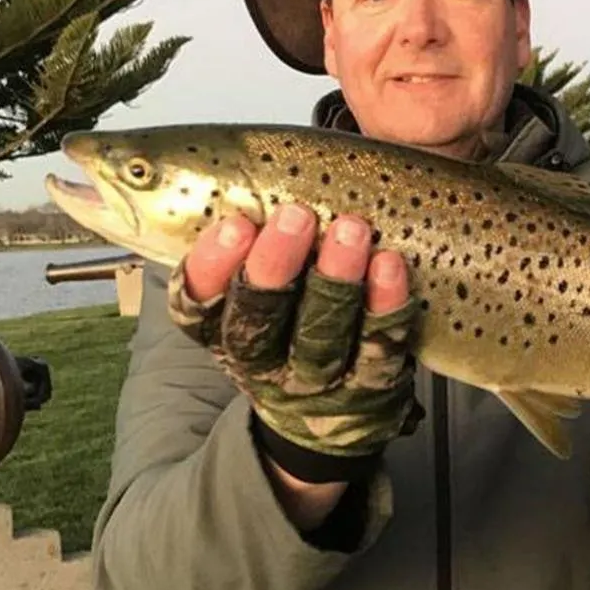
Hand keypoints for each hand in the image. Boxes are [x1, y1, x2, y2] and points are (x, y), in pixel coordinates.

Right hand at [164, 203, 424, 483]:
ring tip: (351, 229)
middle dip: (275, 268)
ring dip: (335, 279)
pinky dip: (385, 305)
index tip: (235, 223)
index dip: (211, 267)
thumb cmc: (293, 320)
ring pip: (321, 336)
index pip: (199, 306)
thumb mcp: (256, 286)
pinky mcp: (371, 389)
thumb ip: (245, 238)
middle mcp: (263, 363)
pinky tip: (390, 264)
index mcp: (223, 332)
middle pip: (258, 323)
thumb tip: (239, 169)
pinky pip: (379, 348)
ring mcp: (318, 382)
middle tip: (295, 217)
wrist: (333, 420)